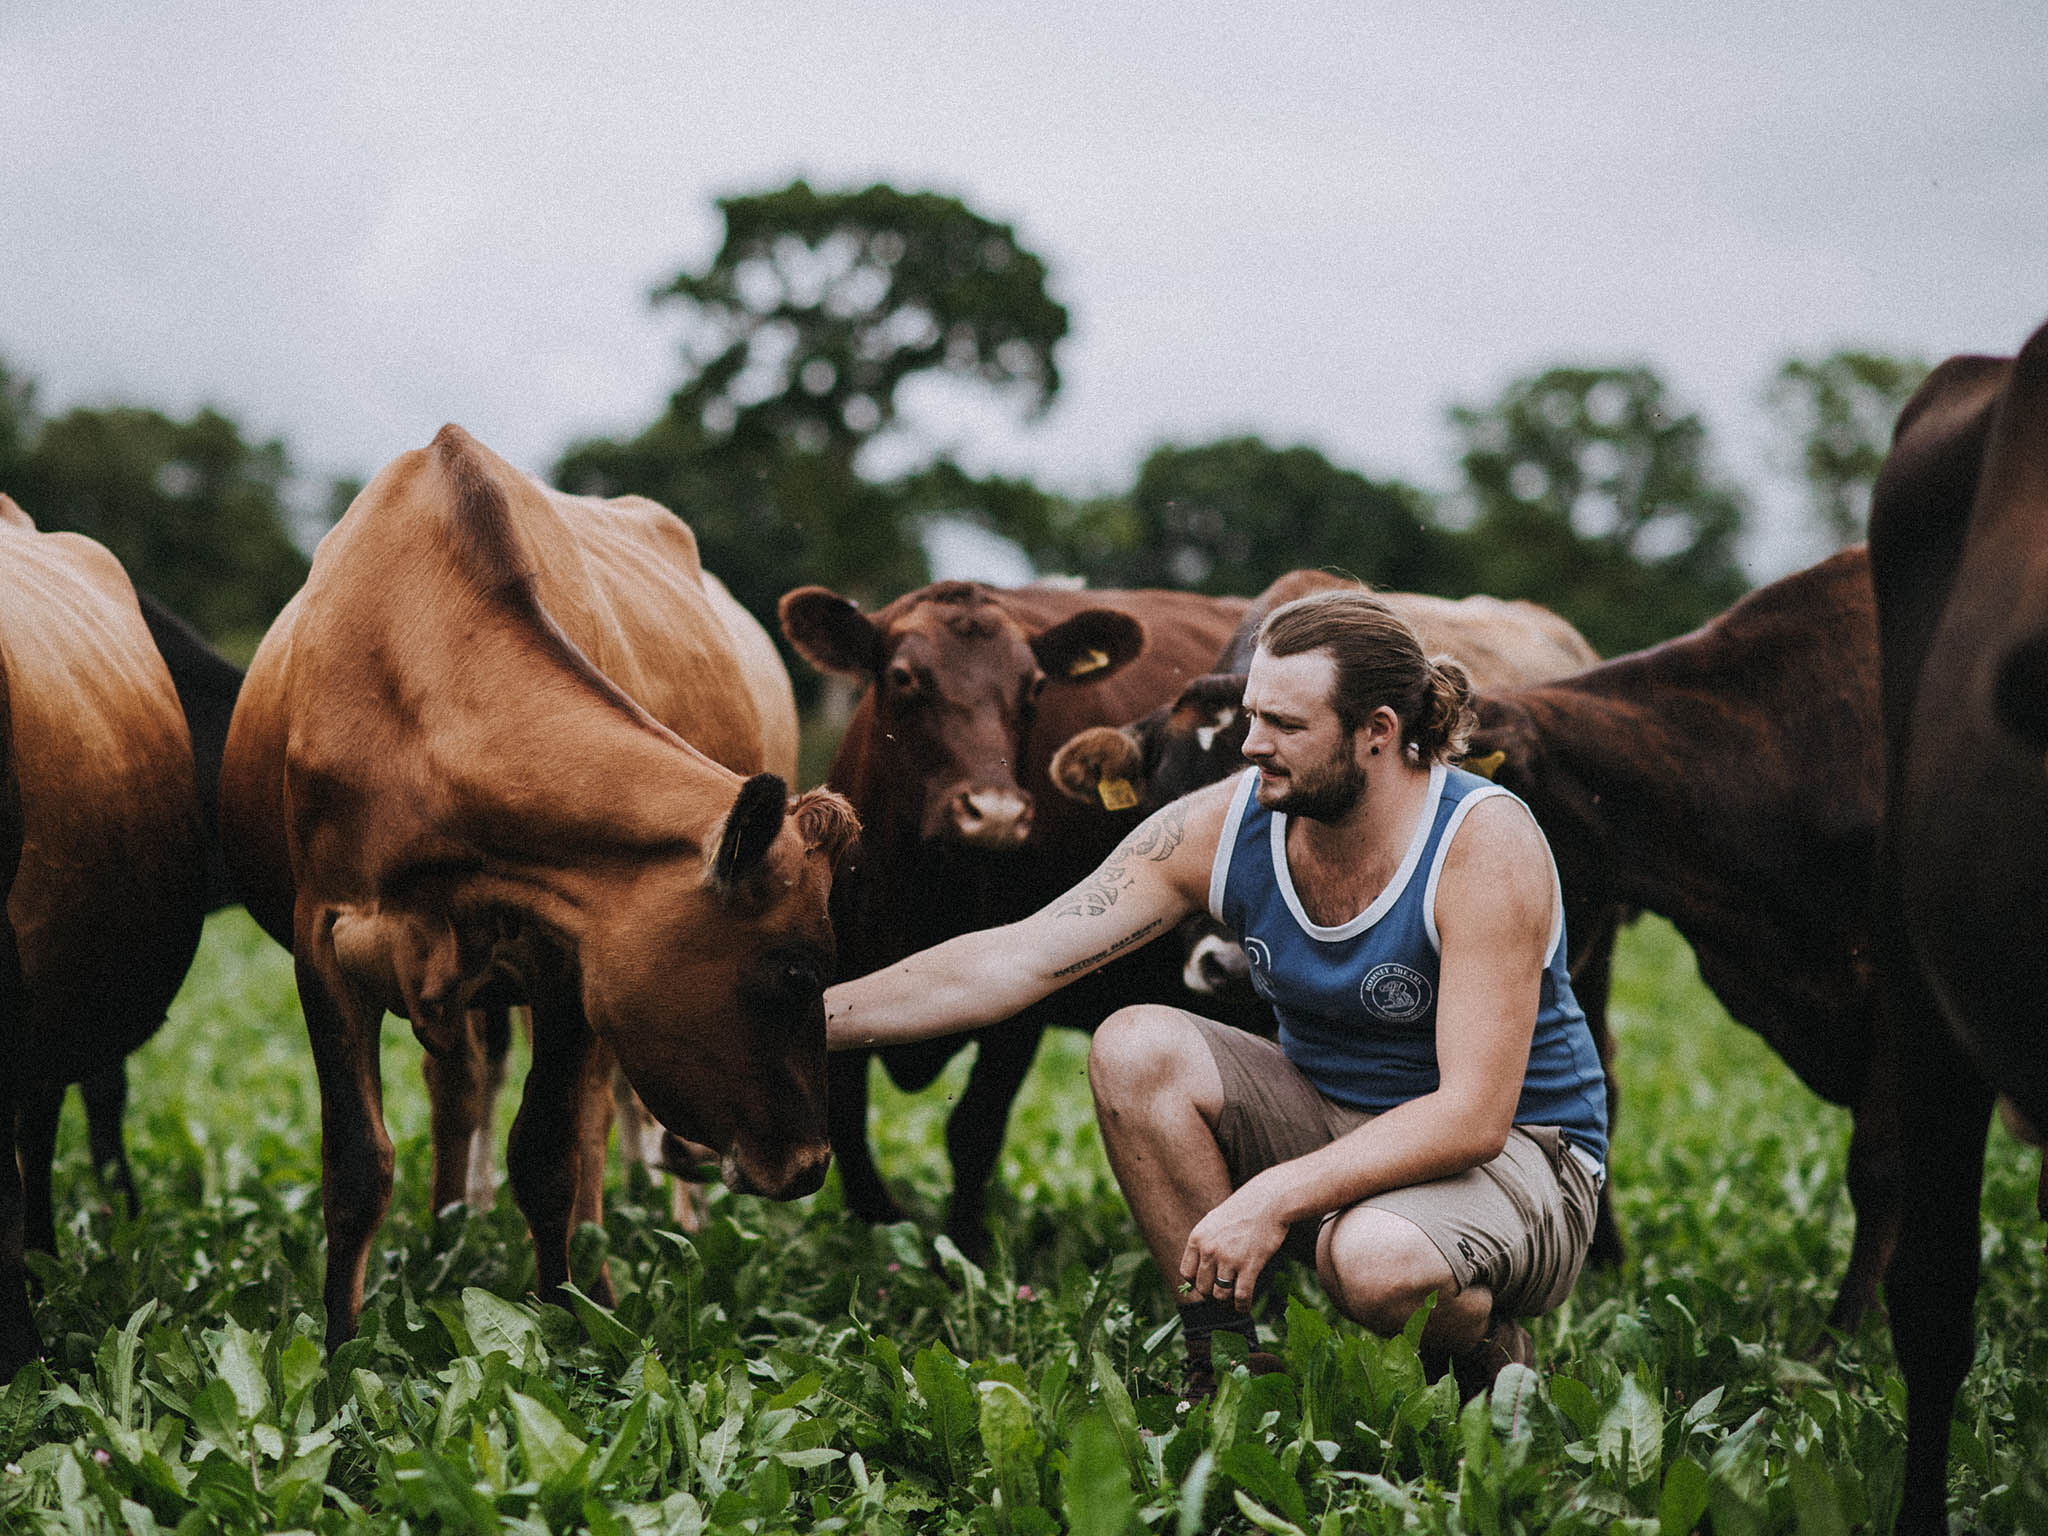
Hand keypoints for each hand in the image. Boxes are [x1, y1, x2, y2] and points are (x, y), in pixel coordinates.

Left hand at [1179, 1179, 1288, 1311]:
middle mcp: (1209, 1249)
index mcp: (1197, 1238)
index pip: (1186, 1274)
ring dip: (1227, 1303)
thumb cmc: (1243, 1209)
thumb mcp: (1214, 1220)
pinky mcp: (1249, 1265)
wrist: (1269, 1200)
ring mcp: (1229, 1258)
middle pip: (1203, 1288)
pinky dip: (1242, 1306)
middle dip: (1212, 1296)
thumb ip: (1204, 1242)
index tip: (1207, 1285)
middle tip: (1223, 1296)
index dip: (1196, 1283)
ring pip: (1220, 1296)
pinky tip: (1245, 1307)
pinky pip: (1241, 1296)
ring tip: (1233, 1302)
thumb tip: (1200, 1264)